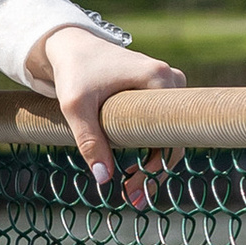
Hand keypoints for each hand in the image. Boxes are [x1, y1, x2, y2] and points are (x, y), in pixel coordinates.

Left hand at [32, 20, 185, 194]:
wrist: (71, 46)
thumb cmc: (74, 73)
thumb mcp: (76, 107)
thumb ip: (89, 141)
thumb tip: (104, 179)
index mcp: (157, 80)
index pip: (172, 134)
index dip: (159, 166)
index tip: (138, 188)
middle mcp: (171, 80)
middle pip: (174, 137)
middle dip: (155, 171)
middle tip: (132, 197)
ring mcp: (168, 84)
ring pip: (169, 133)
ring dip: (153, 162)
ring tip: (130, 186)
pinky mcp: (159, 90)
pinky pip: (163, 125)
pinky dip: (151, 147)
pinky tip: (134, 168)